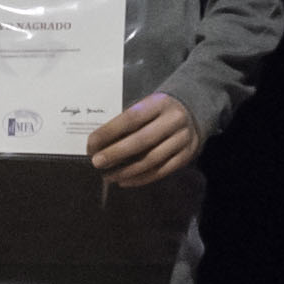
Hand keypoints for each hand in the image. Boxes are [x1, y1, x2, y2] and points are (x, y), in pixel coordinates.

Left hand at [83, 93, 200, 189]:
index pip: (130, 119)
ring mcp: (183, 139)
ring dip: (127, 170)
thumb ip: (127, 121)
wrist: (192, 111)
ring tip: (108, 176)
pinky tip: (124, 180)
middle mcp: (174, 120)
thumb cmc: (158, 110)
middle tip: (97, 163)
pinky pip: (162, 171)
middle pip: (142, 140)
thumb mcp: (146, 105)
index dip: (109, 132)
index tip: (91, 144)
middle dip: (116, 153)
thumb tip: (99, 143)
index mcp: (159, 103)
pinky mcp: (187, 156)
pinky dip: (141, 178)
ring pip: (152, 159)